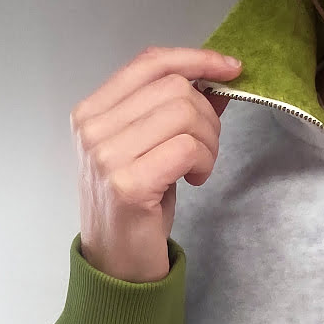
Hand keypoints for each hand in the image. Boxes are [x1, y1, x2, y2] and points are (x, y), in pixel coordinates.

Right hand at [71, 46, 243, 282]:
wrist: (117, 265)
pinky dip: (205, 162)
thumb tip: (215, 80)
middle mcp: (93, 128)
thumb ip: (173, 112)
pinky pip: (187, 148)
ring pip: (184, 115)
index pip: (149, 62)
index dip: (196, 58)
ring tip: (200, 169)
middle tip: (207, 150)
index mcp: (92, 111)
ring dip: (209, 143)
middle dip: (208, 116)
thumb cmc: (137, 207)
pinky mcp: (128, 183)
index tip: (231, 69)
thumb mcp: (151, 149)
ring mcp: (106, 155)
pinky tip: (195, 181)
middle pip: (174, 88)